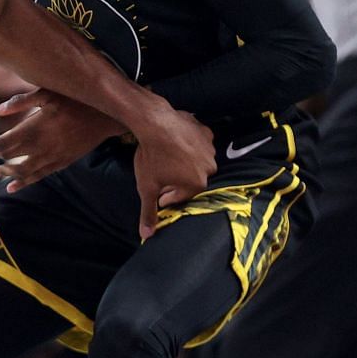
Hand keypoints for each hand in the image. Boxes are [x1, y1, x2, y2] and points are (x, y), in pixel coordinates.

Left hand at [0, 90, 121, 190]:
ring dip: (7, 174)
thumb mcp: (48, 92)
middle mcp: (41, 147)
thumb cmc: (76, 99)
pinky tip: (15, 186)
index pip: (2, 144)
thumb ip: (22, 101)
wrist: (108, 116)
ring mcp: (52, 158)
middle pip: (10, 160)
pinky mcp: (62, 163)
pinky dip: (25, 182)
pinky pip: (40, 176)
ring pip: (23, 172)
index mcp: (34, 129)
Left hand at [130, 104, 214, 239]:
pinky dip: (189, 146)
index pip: (181, 196)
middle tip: (161, 175)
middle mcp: (209, 167)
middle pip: (191, 179)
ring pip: (196, 161)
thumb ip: (149, 212)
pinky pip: (199, 144)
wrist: (154, 122)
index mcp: (197, 183)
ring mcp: (209, 148)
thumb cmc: (152, 156)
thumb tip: (147, 235)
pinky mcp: (206, 132)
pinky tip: (175, 144)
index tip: (157, 194)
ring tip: (168, 158)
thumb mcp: (147, 187)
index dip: (166, 196)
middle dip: (176, 180)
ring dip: (184, 163)